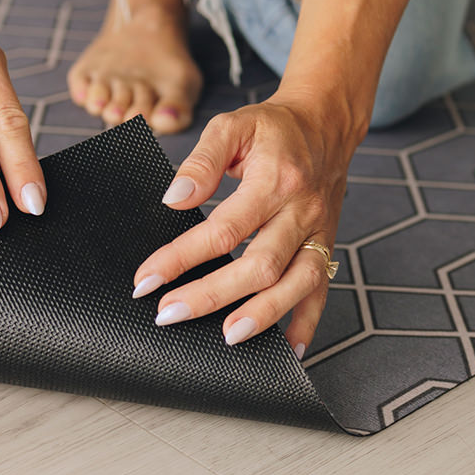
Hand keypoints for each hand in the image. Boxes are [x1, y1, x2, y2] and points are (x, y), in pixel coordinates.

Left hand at [131, 96, 354, 358]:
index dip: (182, 257)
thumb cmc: (272, 128)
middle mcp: (301, 211)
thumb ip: (201, 161)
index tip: (147, 279)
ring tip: (226, 337)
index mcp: (275, 180)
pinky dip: (307, 323)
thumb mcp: (232, 126)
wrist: (325, 124)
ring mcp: (318, 233)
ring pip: (295, 284)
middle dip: (211, 295)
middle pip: (258, 265)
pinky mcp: (326, 246)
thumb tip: (174, 198)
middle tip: (169, 314)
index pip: (223, 228)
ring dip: (262, 314)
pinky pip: (322, 290)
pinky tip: (288, 350)